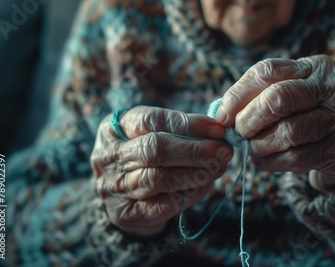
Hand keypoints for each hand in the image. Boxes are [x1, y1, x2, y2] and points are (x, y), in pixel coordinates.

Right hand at [91, 106, 232, 236]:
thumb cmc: (141, 152)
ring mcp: (116, 186)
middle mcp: (110, 156)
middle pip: (155, 150)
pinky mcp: (127, 213)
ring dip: (197, 173)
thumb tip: (216, 130)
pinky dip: (190, 193)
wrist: (117, 192)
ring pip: (160, 179)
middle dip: (196, 150)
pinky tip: (206, 184)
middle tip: (224, 150)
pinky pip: (164, 204)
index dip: (187, 124)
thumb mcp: (148, 131)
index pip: (151, 120)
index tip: (216, 128)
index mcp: (114, 128)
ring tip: (219, 166)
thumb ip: (177, 128)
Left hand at [215, 55, 334, 190]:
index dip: (238, 94)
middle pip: (279, 98)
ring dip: (260, 145)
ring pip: (289, 131)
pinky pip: (298, 157)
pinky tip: (263, 161)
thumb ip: (258, 97)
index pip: (267, 70)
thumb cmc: (306, 115)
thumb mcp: (288, 96)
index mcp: (315, 66)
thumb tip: (220, 114)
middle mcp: (334, 86)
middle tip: (238, 134)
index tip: (222, 115)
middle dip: (249, 119)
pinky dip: (273, 162)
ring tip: (251, 149)